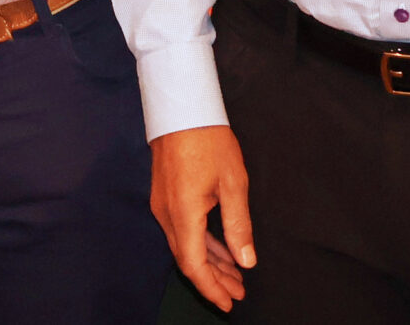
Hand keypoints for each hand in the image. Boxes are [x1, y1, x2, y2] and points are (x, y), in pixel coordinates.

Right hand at [150, 125, 256, 312]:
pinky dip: (201, 244)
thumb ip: (239, 225)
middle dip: (214, 280)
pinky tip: (219, 249)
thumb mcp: (233, 182)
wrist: (181, 107)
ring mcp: (162, 205)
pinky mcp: (164, 196)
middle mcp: (167, 214)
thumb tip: (246, 261)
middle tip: (238, 292)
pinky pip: (182, 230)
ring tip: (235, 275)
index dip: (212, 288)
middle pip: (188, 260)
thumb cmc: (208, 139)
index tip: (230, 302)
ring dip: (209, 263)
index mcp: (184, 214)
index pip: (194, 265)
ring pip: (184, 246)